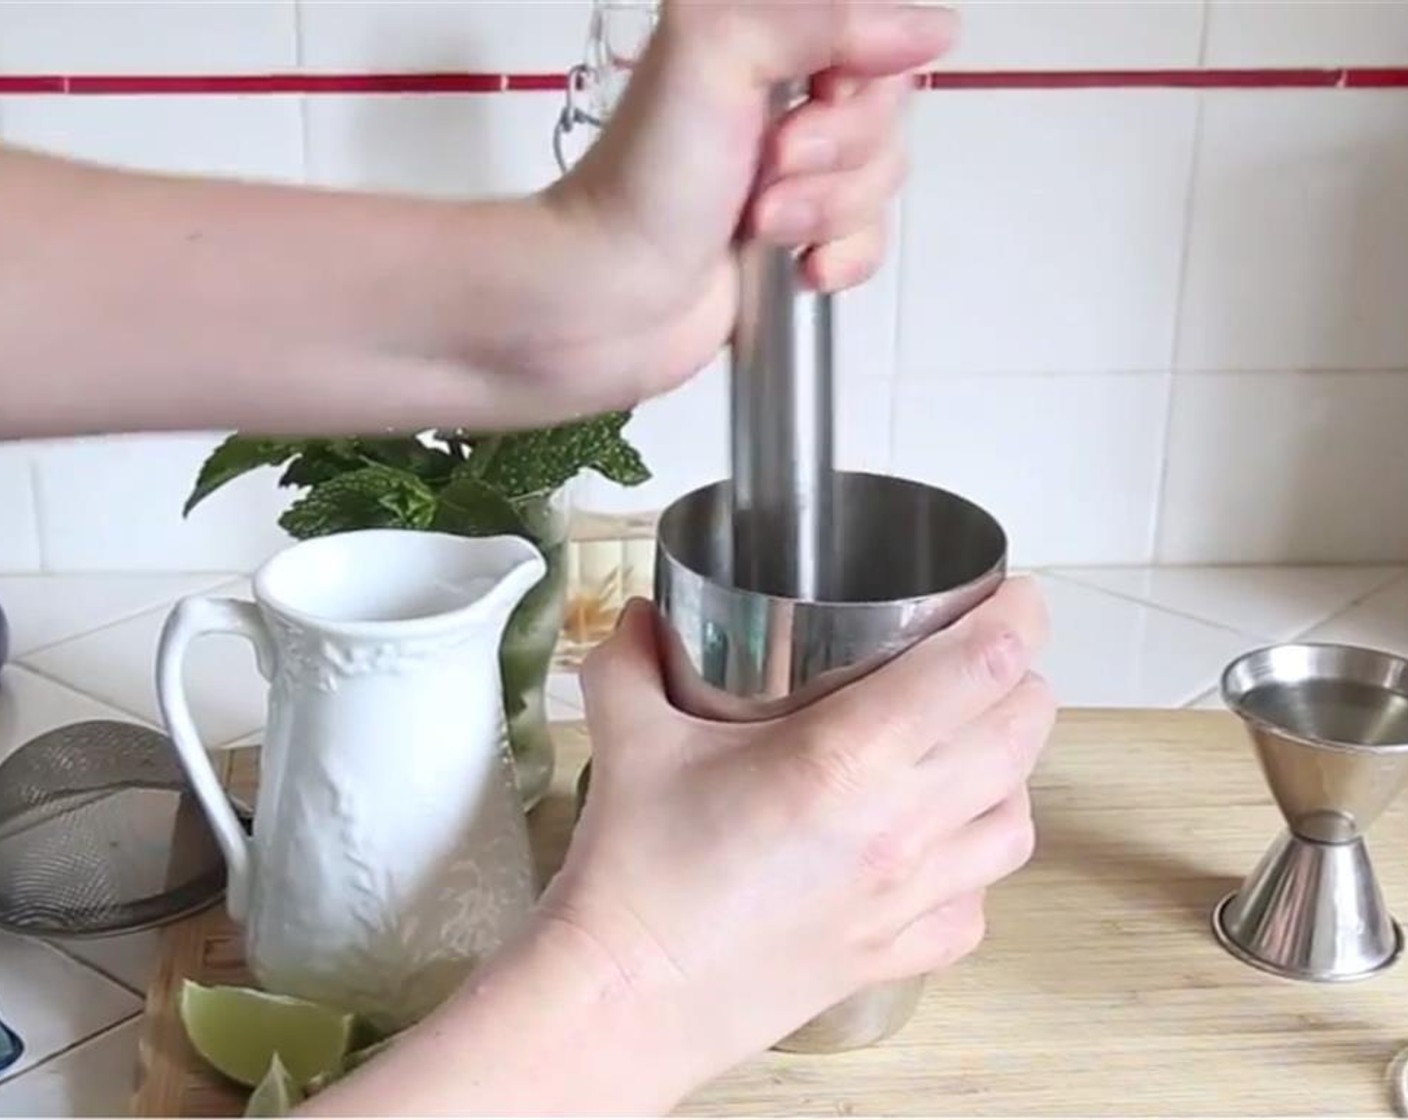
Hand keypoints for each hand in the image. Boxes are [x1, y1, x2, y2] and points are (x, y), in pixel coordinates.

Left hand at [527, 0, 956, 412]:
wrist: (607, 300)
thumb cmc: (646, 178)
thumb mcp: (717, 52)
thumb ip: (822, 17)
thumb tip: (932, 26)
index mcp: (760, 32)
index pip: (871, 31)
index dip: (863, 69)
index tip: (815, 94)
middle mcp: (781, 95)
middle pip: (886, 106)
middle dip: (836, 149)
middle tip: (766, 169)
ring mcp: (792, 172)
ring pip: (881, 176)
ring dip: (826, 210)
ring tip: (757, 225)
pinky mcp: (799, 240)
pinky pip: (871, 238)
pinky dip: (841, 258)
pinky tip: (796, 270)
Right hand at [537, 576, 1054, 1098]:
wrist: (625, 999)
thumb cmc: (633, 873)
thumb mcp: (628, 739)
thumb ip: (632, 660)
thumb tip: (642, 614)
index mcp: (846, 756)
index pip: (981, 666)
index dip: (1016, 617)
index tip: (1012, 596)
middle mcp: (900, 826)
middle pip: (1022, 732)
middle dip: (1019, 680)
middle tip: (982, 659)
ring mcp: (909, 899)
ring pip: (1019, 821)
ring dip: (1011, 771)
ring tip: (969, 746)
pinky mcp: (897, 955)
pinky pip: (980, 903)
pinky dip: (978, 864)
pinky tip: (939, 845)